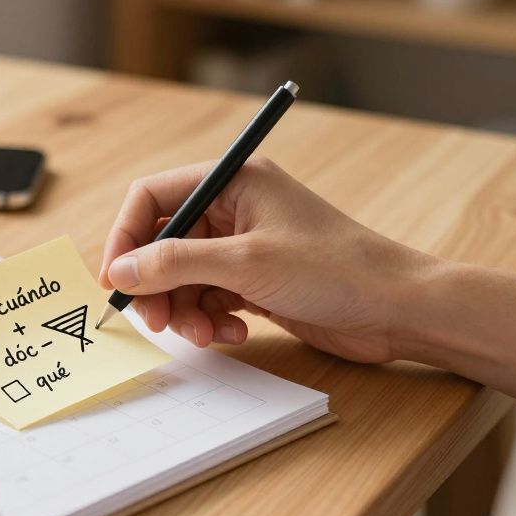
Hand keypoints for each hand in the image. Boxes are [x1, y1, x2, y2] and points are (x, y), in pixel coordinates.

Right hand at [99, 158, 433, 363]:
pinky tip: (235, 332)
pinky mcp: (256, 281)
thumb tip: (122, 270)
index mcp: (234, 181)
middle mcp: (235, 208)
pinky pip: (208, 297)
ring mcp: (245, 246)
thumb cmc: (336, 270)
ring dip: (184, 309)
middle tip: (156, 321)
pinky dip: (210, 318)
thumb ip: (176, 264)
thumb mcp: (246, 264)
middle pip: (164, 242)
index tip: (117, 279)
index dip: (127, 236)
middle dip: (156, 284)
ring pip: (183, 276)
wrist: (398, 309)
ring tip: (205, 334)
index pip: (153, 196)